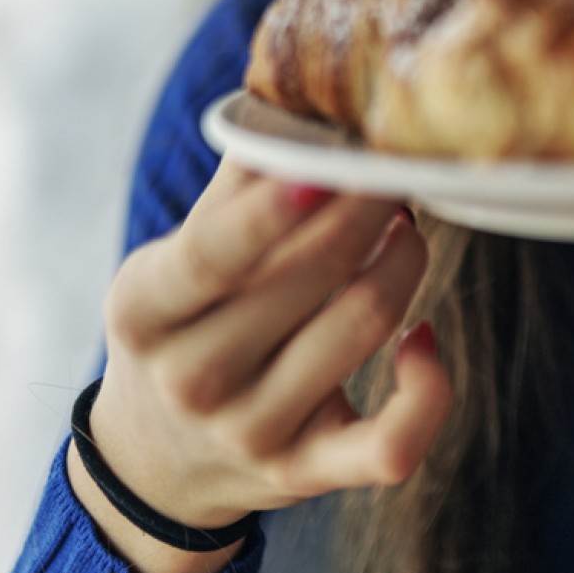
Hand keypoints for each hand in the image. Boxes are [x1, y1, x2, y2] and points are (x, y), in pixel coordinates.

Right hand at [69, 160, 450, 572]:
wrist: (158, 458)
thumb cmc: (184, 323)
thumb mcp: (175, 256)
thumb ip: (237, 184)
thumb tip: (300, 99)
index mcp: (145, 310)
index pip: (212, 255)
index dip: (272, 212)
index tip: (328, 169)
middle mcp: (193, 379)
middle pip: (315, 277)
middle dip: (371, 209)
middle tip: (391, 171)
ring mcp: (253, 432)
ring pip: (365, 326)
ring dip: (405, 259)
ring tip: (405, 226)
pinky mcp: (308, 473)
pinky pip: (393, 441)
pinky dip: (428, 387)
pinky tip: (424, 336)